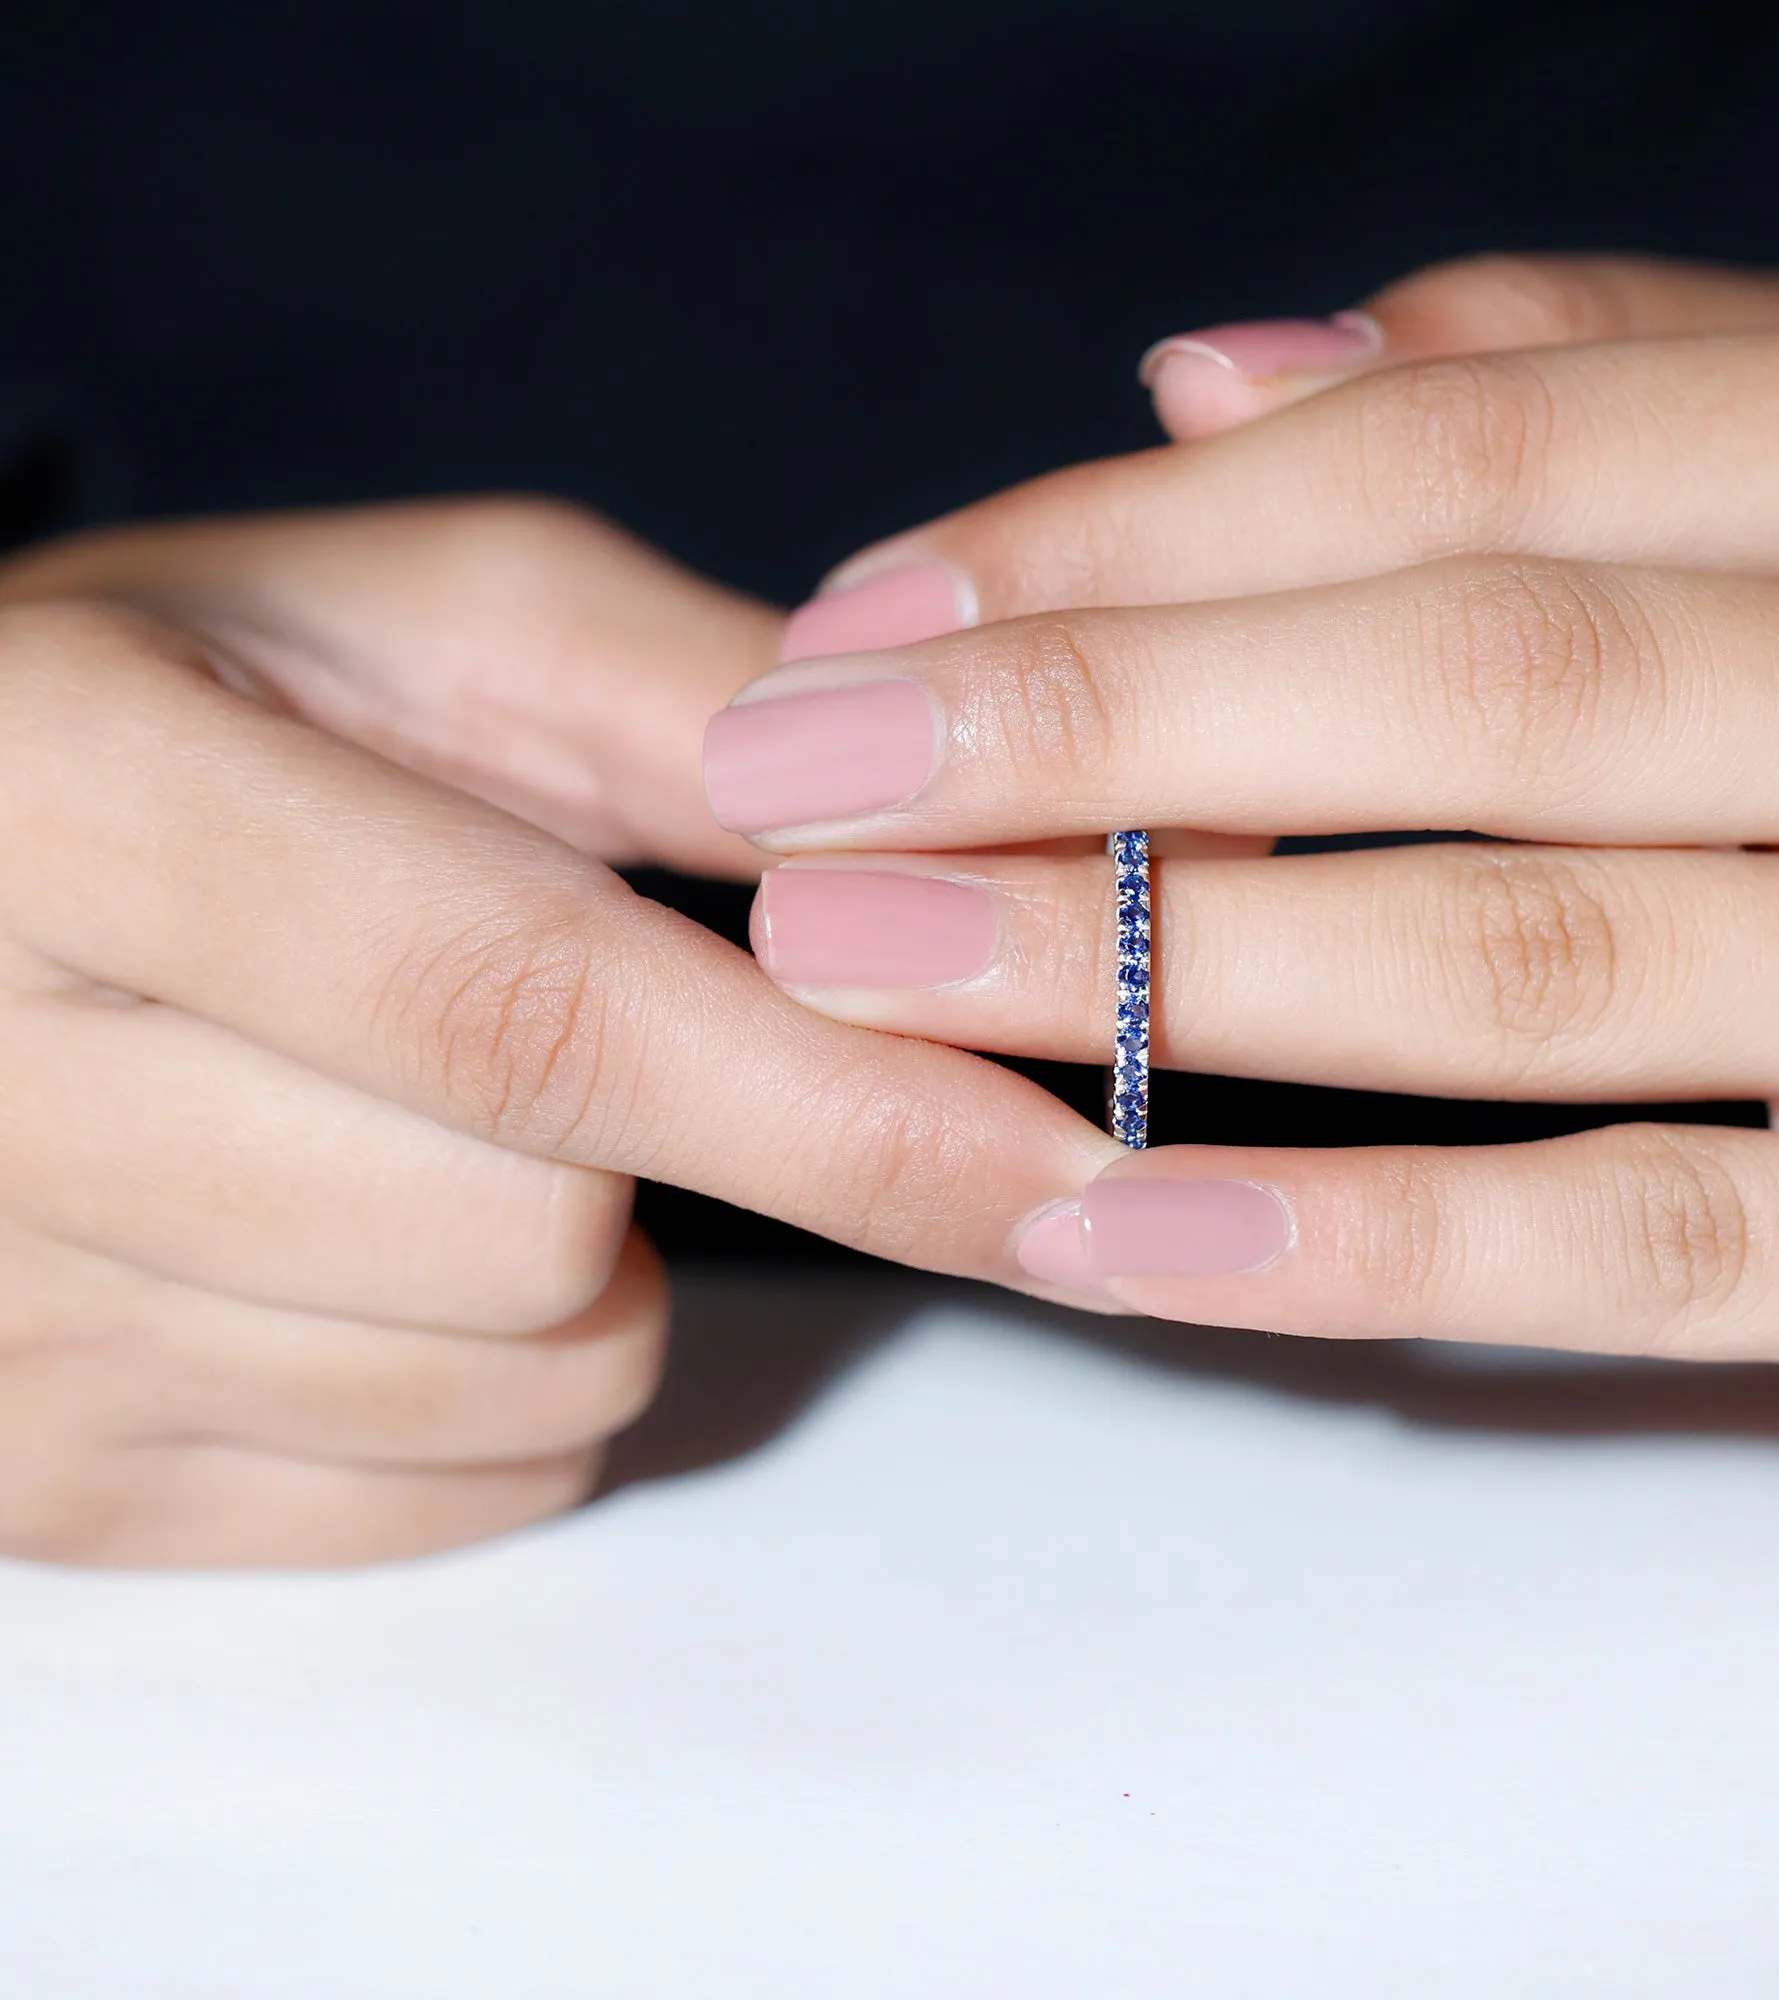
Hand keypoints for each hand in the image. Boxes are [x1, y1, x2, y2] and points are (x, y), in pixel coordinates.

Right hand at [0, 504, 1113, 1565]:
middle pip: (539, 1236)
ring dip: (593, 1262)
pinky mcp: (38, 1482)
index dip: (827, 1106)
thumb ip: (694, 704)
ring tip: (450, 1108)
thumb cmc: (179, 705)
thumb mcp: (414, 624)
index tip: (1058, 1170)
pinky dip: (504, 1377)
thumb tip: (973, 835)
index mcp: (60, 797)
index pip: (519, 1011)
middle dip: (682, 1145)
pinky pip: (445, 1492)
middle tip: (583, 1012)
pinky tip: (382, 1228)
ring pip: (515, 1389)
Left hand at [704, 255, 1778, 1423]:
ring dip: (1161, 965)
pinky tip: (1108, 1233)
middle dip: (1092, 731)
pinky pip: (1651, 1250)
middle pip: (1471, 682)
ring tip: (867, 966)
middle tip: (784, 780)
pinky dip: (1368, 1245)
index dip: (1131, 535)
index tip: (866, 613)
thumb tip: (1211, 371)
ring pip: (1527, 955)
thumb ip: (1604, 398)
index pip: (1468, 456)